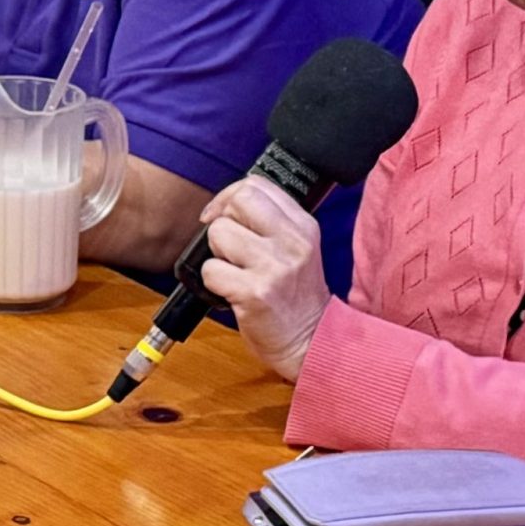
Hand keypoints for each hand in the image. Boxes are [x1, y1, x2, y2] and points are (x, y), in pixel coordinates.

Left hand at [197, 178, 331, 380]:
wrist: (312, 340)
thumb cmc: (295, 296)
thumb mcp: (296, 249)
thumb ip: (269, 223)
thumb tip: (224, 205)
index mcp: (303, 226)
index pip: (256, 185)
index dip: (229, 197)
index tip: (222, 216)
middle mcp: (293, 242)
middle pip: (238, 201)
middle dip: (222, 221)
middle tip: (227, 246)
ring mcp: (275, 267)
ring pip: (219, 233)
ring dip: (216, 255)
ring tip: (235, 272)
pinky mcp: (255, 293)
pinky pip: (211, 271)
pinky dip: (213, 283)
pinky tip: (231, 292)